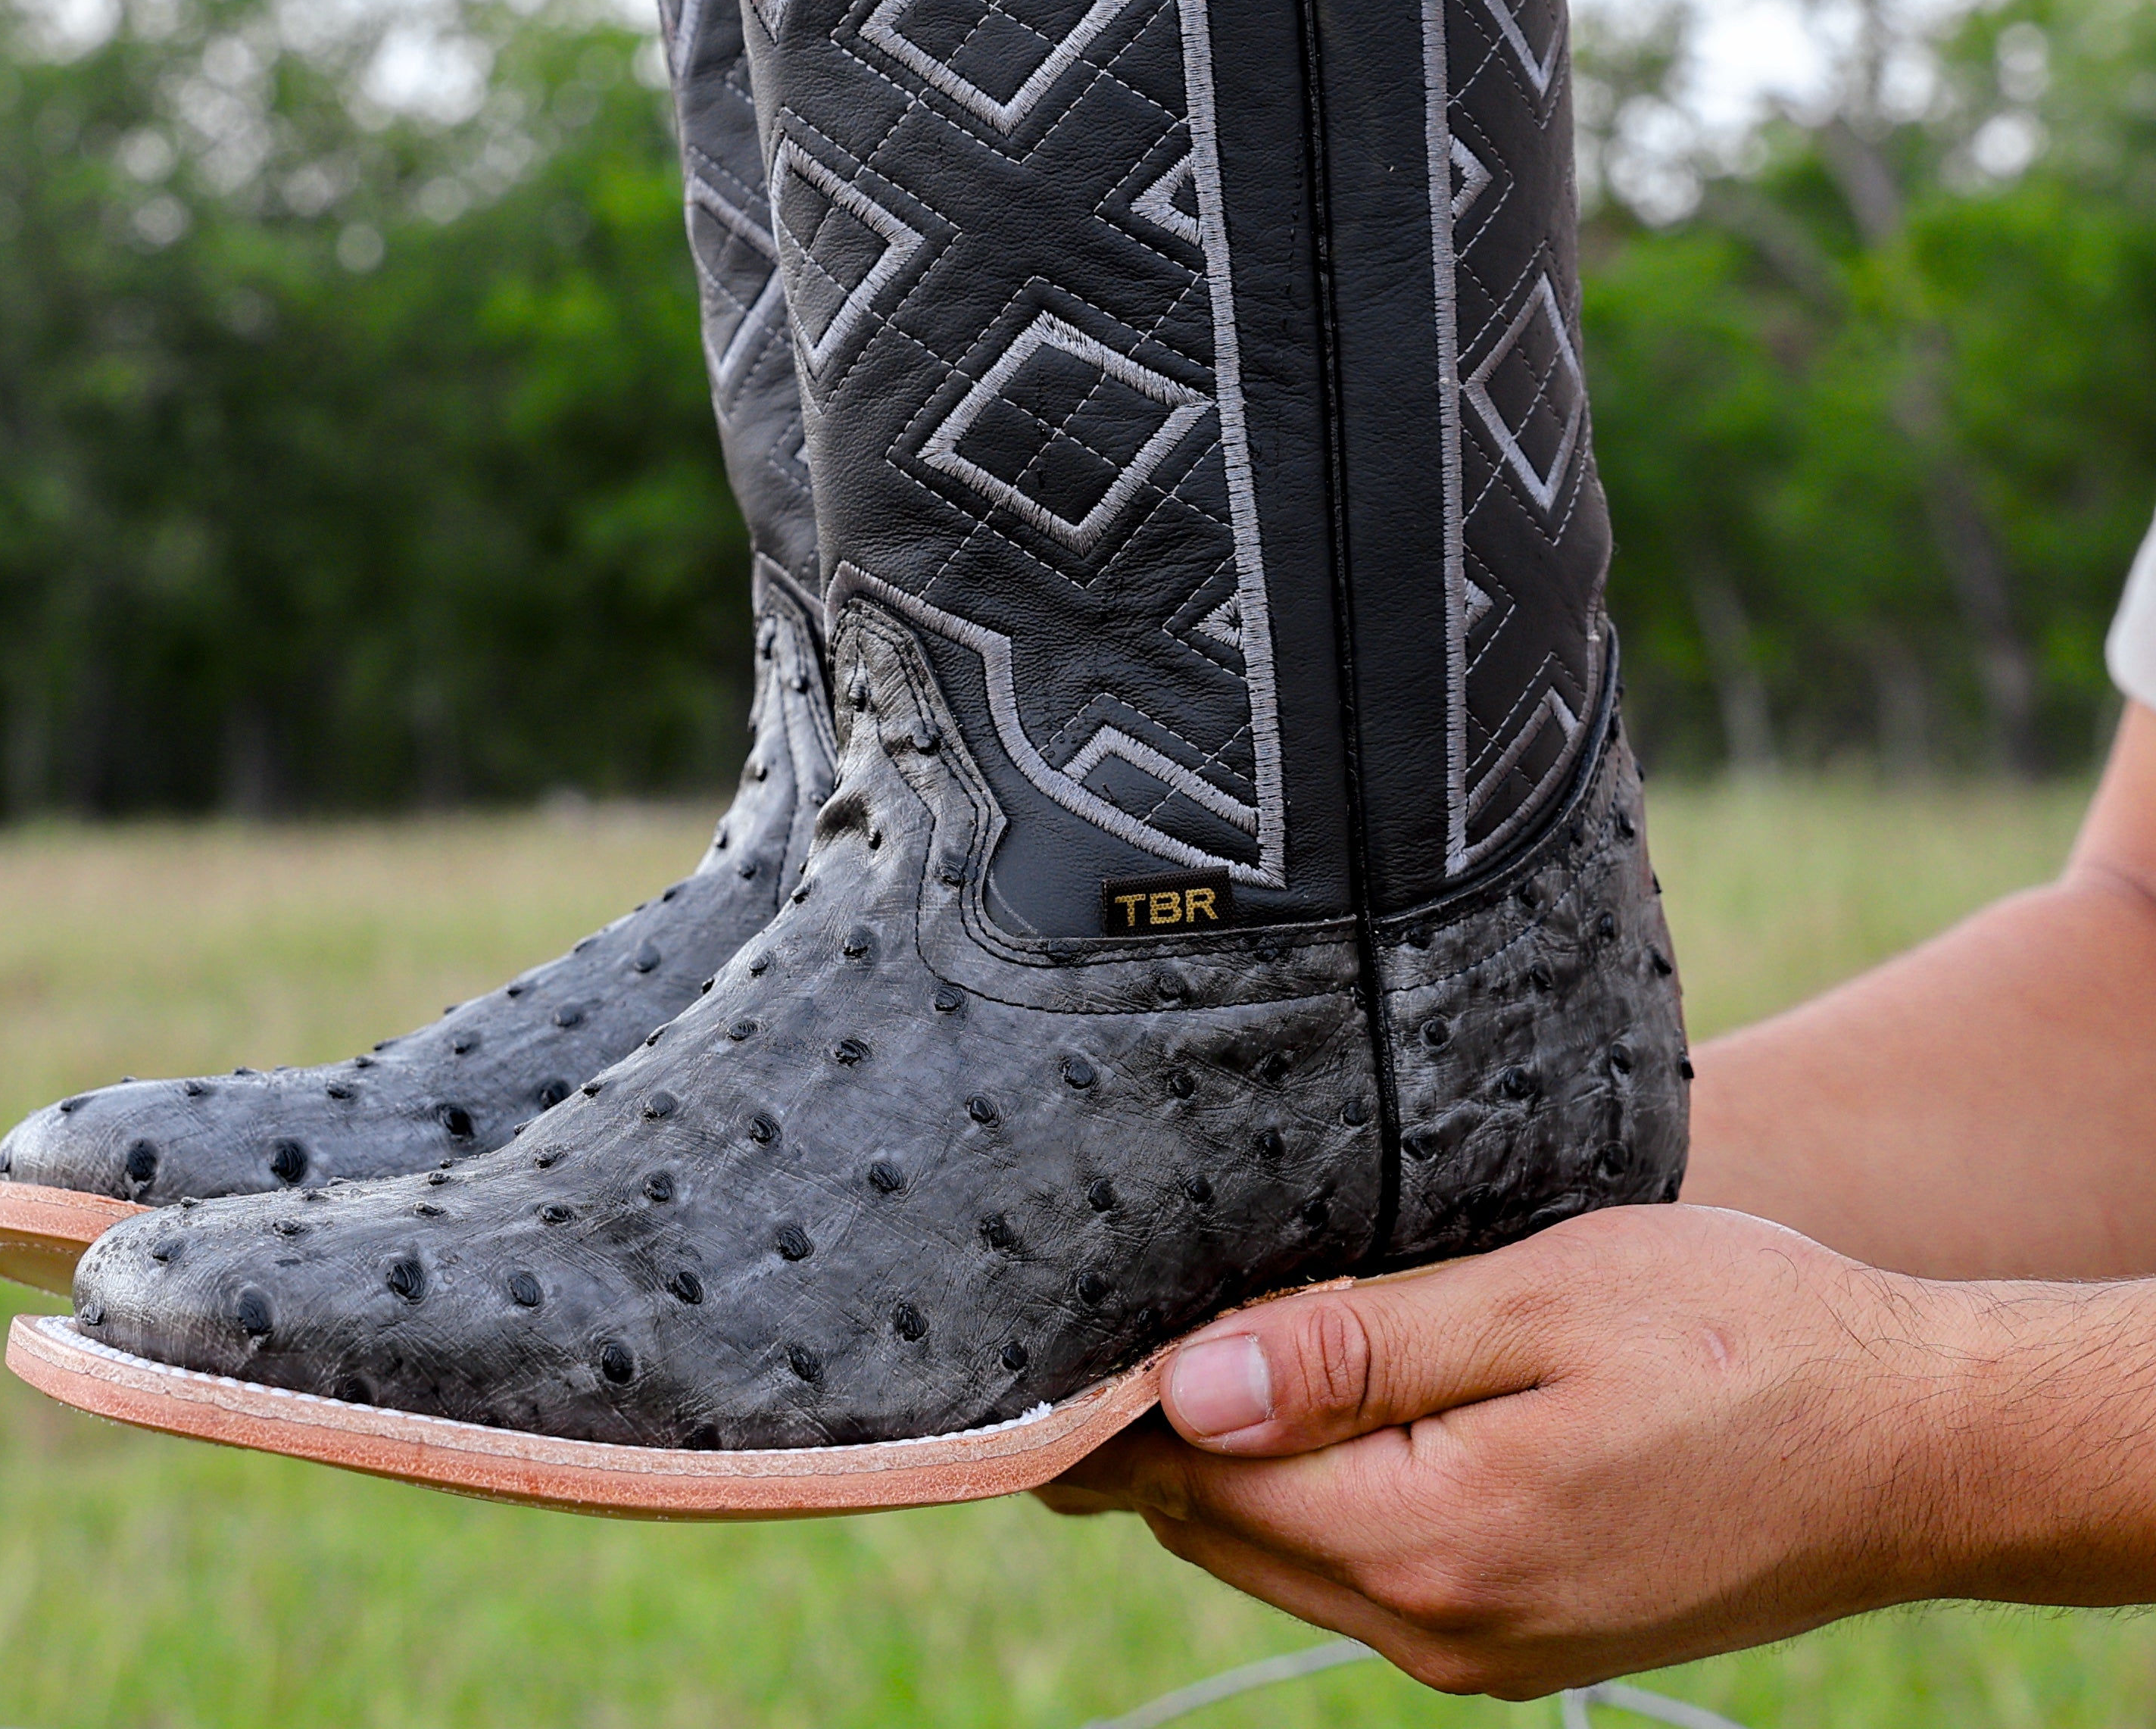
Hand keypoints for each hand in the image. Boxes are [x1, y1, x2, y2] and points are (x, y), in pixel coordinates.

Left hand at [1039, 1204, 2010, 1698]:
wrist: (1911, 1444)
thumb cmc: (1735, 1338)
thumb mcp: (1532, 1304)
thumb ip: (1350, 1350)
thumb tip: (1182, 1389)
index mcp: (1433, 1542)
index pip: (1197, 1482)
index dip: (1108, 1405)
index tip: (1038, 1320)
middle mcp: (1441, 1627)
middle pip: (1220, 1528)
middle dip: (1144, 1436)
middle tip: (1082, 1307)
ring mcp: (1483, 1646)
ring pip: (1282, 1550)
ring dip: (1220, 1461)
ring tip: (1168, 1338)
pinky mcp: (1522, 1633)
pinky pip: (1359, 1565)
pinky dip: (1300, 1491)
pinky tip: (1288, 1399)